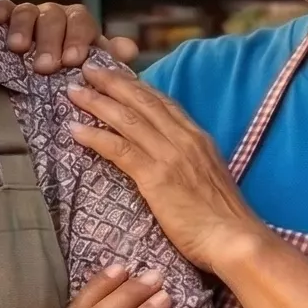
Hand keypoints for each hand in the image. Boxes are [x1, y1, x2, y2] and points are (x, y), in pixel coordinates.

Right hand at [0, 0, 138, 72]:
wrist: (48, 74)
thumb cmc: (74, 72)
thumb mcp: (96, 67)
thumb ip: (112, 58)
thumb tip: (129, 49)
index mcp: (80, 25)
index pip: (81, 22)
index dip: (77, 38)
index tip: (73, 60)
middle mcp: (56, 15)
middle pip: (53, 18)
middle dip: (49, 41)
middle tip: (45, 66)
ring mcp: (31, 15)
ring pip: (27, 11)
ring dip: (23, 27)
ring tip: (18, 48)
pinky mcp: (7, 18)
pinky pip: (3, 8)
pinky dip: (0, 10)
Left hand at [66, 69, 265, 272]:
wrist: (234, 238)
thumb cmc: (223, 219)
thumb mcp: (209, 178)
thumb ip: (190, 163)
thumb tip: (171, 162)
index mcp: (198, 137)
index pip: (163, 102)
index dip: (137, 86)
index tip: (116, 75)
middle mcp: (184, 138)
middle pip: (142, 100)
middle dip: (112, 82)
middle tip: (88, 69)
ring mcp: (170, 155)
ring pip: (127, 119)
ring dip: (97, 102)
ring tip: (74, 92)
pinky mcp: (156, 175)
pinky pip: (118, 148)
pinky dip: (94, 136)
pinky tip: (75, 130)